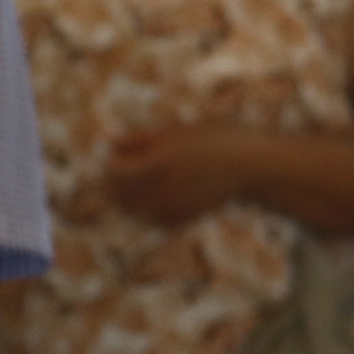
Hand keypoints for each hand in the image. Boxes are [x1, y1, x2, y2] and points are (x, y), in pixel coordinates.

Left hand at [102, 126, 247, 225]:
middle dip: (111, 183)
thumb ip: (137, 139)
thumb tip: (106, 141)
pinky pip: (149, 217)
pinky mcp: (180, 219)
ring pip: (131, 209)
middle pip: (118, 194)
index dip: (107, 165)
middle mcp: (163, 189)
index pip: (113, 172)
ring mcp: (172, 207)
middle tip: (114, 172)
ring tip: (129, 184)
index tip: (109, 158)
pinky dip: (142, 209)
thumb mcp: (173, 134)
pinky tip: (148, 196)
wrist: (246, 165)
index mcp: (158, 163)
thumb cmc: (209, 141)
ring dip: (123, 198)